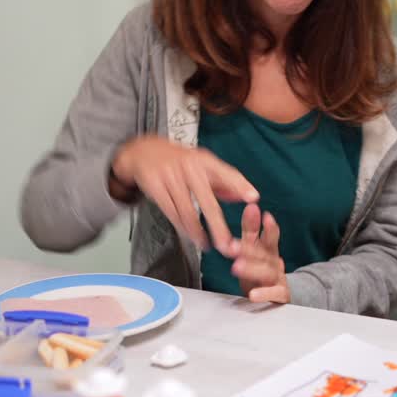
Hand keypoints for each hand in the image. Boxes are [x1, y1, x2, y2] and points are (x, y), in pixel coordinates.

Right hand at [110, 135, 258, 252]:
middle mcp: (189, 167)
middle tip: (227, 245)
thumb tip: (248, 196)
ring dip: (198, 232)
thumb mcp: (202, 164)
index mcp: (204, 160)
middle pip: (207, 200)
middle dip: (218, 226)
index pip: (226, 172)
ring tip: (208, 246)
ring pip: (187, 211)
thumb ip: (225, 181)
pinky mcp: (155, 186)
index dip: (240, 185)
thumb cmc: (179, 160)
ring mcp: (171, 176)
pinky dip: (182, 227)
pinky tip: (191, 236)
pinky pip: (171, 212)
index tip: (253, 198)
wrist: (143, 151)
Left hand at [233, 204, 288, 303]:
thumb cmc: (264, 269)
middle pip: (264, 255)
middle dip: (249, 249)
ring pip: (267, 273)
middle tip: (233, 246)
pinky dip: (265, 294)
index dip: (268, 228)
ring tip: (237, 267)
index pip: (270, 237)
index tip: (265, 216)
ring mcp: (278, 279)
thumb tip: (251, 206)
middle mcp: (275, 263)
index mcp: (270, 251)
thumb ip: (252, 229)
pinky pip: (274, 294)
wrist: (282, 294)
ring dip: (252, 269)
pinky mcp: (280, 295)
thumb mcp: (257, 249)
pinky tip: (253, 294)